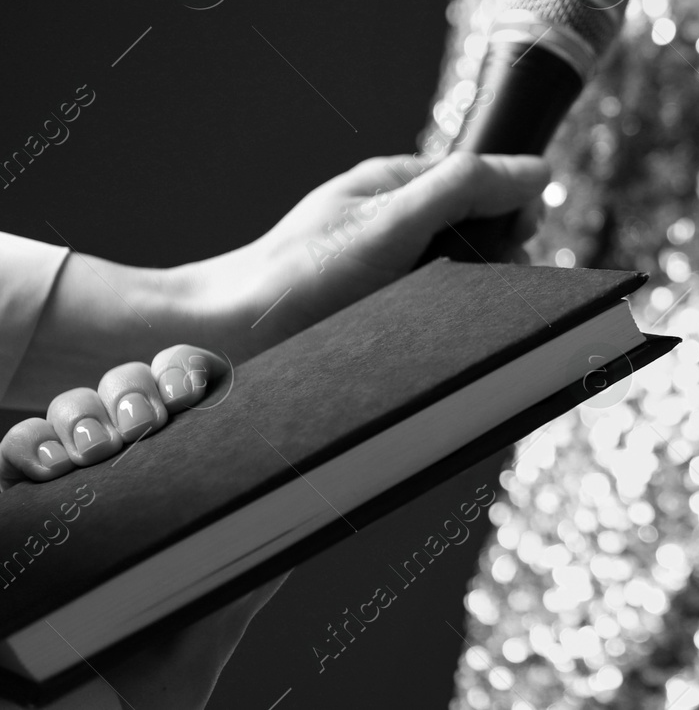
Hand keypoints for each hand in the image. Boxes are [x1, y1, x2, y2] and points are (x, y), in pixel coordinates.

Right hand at [1, 347, 272, 709]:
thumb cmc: (150, 677)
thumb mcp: (211, 621)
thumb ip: (249, 565)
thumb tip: (315, 510)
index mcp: (179, 484)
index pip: (188, 397)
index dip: (189, 374)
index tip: (196, 387)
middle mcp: (122, 475)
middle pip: (129, 389)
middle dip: (138, 387)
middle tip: (146, 420)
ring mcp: (63, 490)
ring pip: (70, 408)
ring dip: (84, 411)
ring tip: (97, 449)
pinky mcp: (11, 511)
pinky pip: (11, 452)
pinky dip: (27, 444)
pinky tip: (47, 466)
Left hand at [185, 152, 549, 355]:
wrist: (224, 342)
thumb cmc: (297, 277)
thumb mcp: (392, 221)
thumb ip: (464, 189)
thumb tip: (538, 172)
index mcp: (397, 185)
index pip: (484, 180)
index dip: (513, 207)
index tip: (518, 238)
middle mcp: (393, 221)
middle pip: (480, 228)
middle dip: (495, 256)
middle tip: (477, 284)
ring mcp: (386, 268)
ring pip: (461, 274)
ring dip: (469, 294)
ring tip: (444, 314)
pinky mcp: (379, 312)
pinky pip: (436, 309)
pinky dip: (444, 320)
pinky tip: (429, 335)